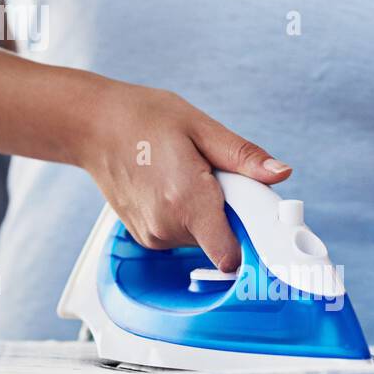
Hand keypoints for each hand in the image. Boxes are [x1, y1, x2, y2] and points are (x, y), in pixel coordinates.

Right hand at [79, 82, 291, 271]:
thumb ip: (243, 156)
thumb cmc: (142, 119)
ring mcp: (153, 236)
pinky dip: (186, 215)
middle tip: (213, 175)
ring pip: (202, 236)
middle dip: (229, 211)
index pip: (230, 255)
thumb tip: (280, 173)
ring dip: (206, 212)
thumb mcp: (199, 126)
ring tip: (185, 174)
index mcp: (185, 200)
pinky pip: (182, 234)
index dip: (253, 241)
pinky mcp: (146, 237)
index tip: (259, 220)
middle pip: (222, 239)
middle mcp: (167, 227)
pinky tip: (169, 184)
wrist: (93, 126)